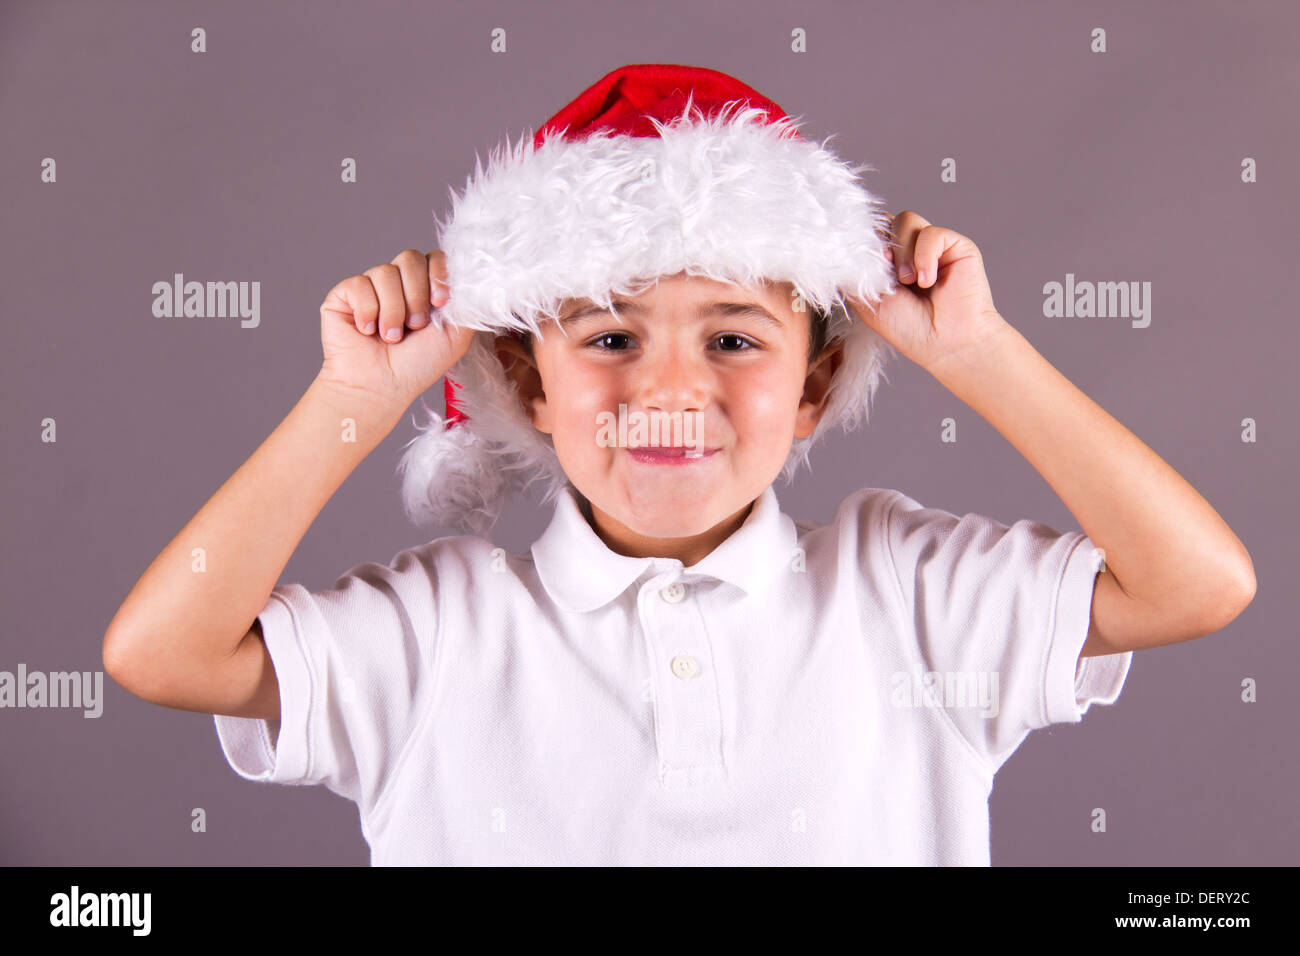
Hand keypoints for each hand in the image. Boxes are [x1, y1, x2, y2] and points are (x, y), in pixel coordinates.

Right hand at [316, 249, 474, 413]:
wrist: (381, 387)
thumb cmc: (417, 365)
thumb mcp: (456, 335)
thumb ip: (466, 303)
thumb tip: (474, 276)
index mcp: (426, 288)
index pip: (435, 257)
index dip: (438, 273)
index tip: (439, 302)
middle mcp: (398, 283)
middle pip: (410, 257)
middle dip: (416, 295)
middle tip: (415, 326)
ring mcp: (371, 287)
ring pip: (385, 271)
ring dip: (393, 310)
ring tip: (391, 336)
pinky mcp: (345, 295)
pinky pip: (359, 284)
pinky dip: (367, 311)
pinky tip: (367, 331)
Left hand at [850, 211, 1008, 375]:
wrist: (944, 343)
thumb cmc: (907, 327)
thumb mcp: (866, 298)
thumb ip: (855, 269)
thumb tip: (844, 244)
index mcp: (888, 261)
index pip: (871, 232)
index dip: (866, 244)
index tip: (868, 269)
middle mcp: (910, 249)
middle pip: (886, 221)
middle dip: (883, 248)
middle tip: (891, 279)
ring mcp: (933, 246)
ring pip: (906, 220)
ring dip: (903, 253)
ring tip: (909, 282)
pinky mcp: (956, 246)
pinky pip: (932, 233)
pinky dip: (925, 256)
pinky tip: (928, 281)